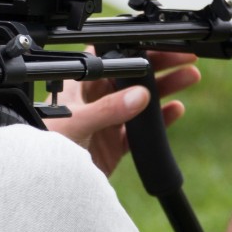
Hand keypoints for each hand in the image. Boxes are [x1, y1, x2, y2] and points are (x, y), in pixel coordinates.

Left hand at [45, 50, 200, 175]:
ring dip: (166, 89)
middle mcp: (94, 100)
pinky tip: (176, 110)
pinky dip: (161, 120)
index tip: (159, 45)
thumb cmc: (42, 147)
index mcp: (79, 86)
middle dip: (158, 66)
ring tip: (189, 76)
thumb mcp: (75, 122)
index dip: (135, 50)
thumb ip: (107, 109)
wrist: (41, 185)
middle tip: (183, 58)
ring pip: (142, 100)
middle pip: (132, 76)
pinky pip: (143, 130)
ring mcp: (106, 122)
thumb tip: (139, 95)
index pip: (110, 59)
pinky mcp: (115, 145)